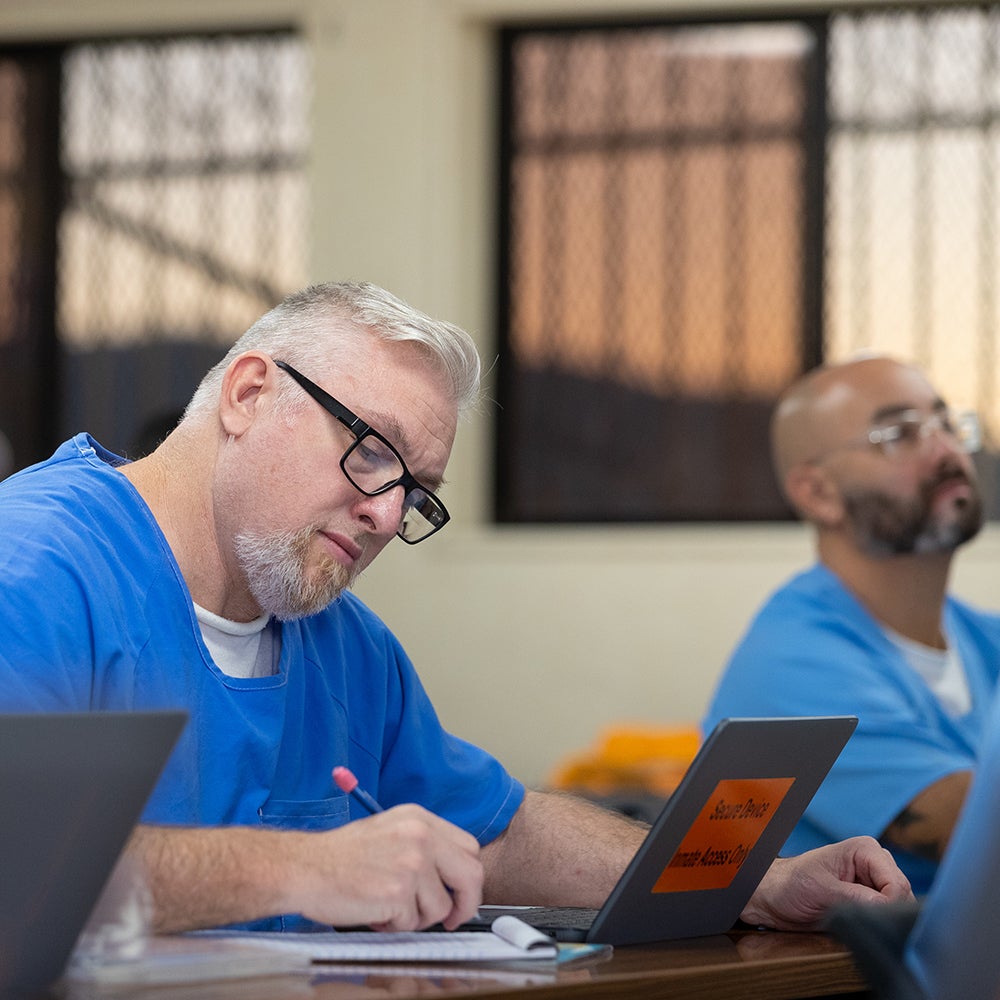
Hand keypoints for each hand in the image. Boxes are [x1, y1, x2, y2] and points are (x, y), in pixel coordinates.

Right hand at [283, 804, 482, 931]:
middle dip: (464, 904)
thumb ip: (424, 845)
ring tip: (387, 907)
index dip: (467, 877)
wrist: (304, 867)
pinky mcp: (397, 892)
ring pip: (440, 907)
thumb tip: (452, 876)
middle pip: (471, 875)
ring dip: (417, 917)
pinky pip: (412, 923)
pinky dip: (394, 926)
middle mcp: (420, 836)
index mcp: (419, 819)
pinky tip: (374, 912)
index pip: (469, 848)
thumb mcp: (389, 830)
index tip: (458, 894)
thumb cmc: (340, 855)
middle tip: (451, 919)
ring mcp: (411, 864)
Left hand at [739, 836, 913, 930]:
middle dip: (887, 912)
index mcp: (865, 849)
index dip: (889, 904)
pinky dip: (880, 925)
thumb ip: (855, 897)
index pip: (896, 882)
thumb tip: (887, 907)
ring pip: (899, 908)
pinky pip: (888, 917)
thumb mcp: (821, 890)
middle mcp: (875, 864)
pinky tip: (862, 927)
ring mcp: (874, 883)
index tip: (871, 918)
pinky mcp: (871, 901)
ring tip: (857, 923)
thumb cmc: (790, 885)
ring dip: (883, 920)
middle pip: (903, 895)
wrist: (774, 898)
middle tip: (862, 922)